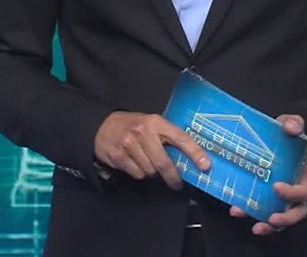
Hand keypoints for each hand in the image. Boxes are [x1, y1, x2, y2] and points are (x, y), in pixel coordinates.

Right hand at [94, 111, 210, 188]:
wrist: (102, 126)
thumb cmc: (133, 126)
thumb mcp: (151, 124)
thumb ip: (167, 137)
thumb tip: (189, 157)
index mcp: (156, 122)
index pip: (180, 138)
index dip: (194, 152)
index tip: (205, 165)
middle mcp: (143, 132)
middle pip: (164, 163)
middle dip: (173, 177)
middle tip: (176, 184)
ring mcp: (129, 144)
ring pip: (150, 171)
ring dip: (152, 172)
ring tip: (147, 163)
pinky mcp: (118, 156)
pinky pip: (137, 174)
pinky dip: (139, 173)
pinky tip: (135, 163)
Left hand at [230, 114, 306, 234]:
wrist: (275, 137)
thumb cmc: (285, 133)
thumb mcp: (290, 123)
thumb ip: (293, 123)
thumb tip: (292, 128)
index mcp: (303, 176)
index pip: (304, 191)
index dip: (292, 193)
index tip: (276, 187)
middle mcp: (295, 191)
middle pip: (298, 212)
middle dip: (285, 218)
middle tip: (271, 218)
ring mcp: (282, 198)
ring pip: (282, 219)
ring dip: (270, 226)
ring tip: (257, 227)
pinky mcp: (267, 200)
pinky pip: (265, 214)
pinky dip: (254, 217)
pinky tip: (238, 212)